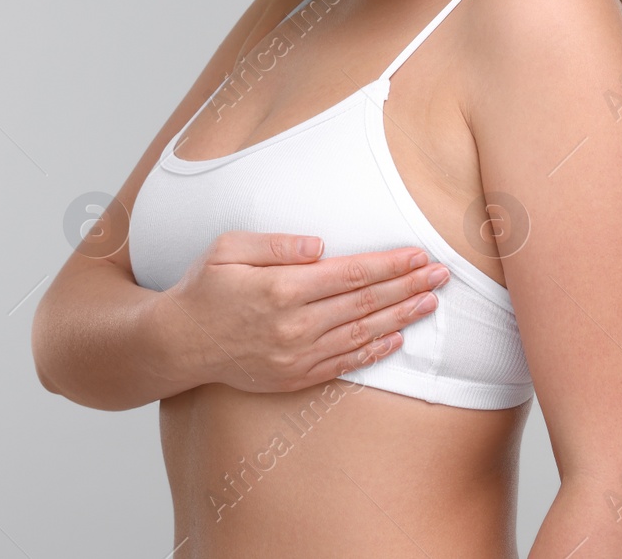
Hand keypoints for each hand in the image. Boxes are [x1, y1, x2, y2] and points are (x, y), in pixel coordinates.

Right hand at [160, 231, 450, 393]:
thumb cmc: (203, 288)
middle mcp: (295, 326)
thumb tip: (320, 244)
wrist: (179, 344)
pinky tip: (397, 337)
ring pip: (362, 334)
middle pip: (365, 303)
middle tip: (442, 274)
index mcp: (281, 289)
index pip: (351, 274)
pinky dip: (375, 350)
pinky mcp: (295, 377)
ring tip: (431, 302)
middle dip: (408, 286)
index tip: (419, 255)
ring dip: (402, 317)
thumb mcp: (227, 249)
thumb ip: (275, 244)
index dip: (390, 265)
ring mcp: (297, 356)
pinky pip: (345, 363)